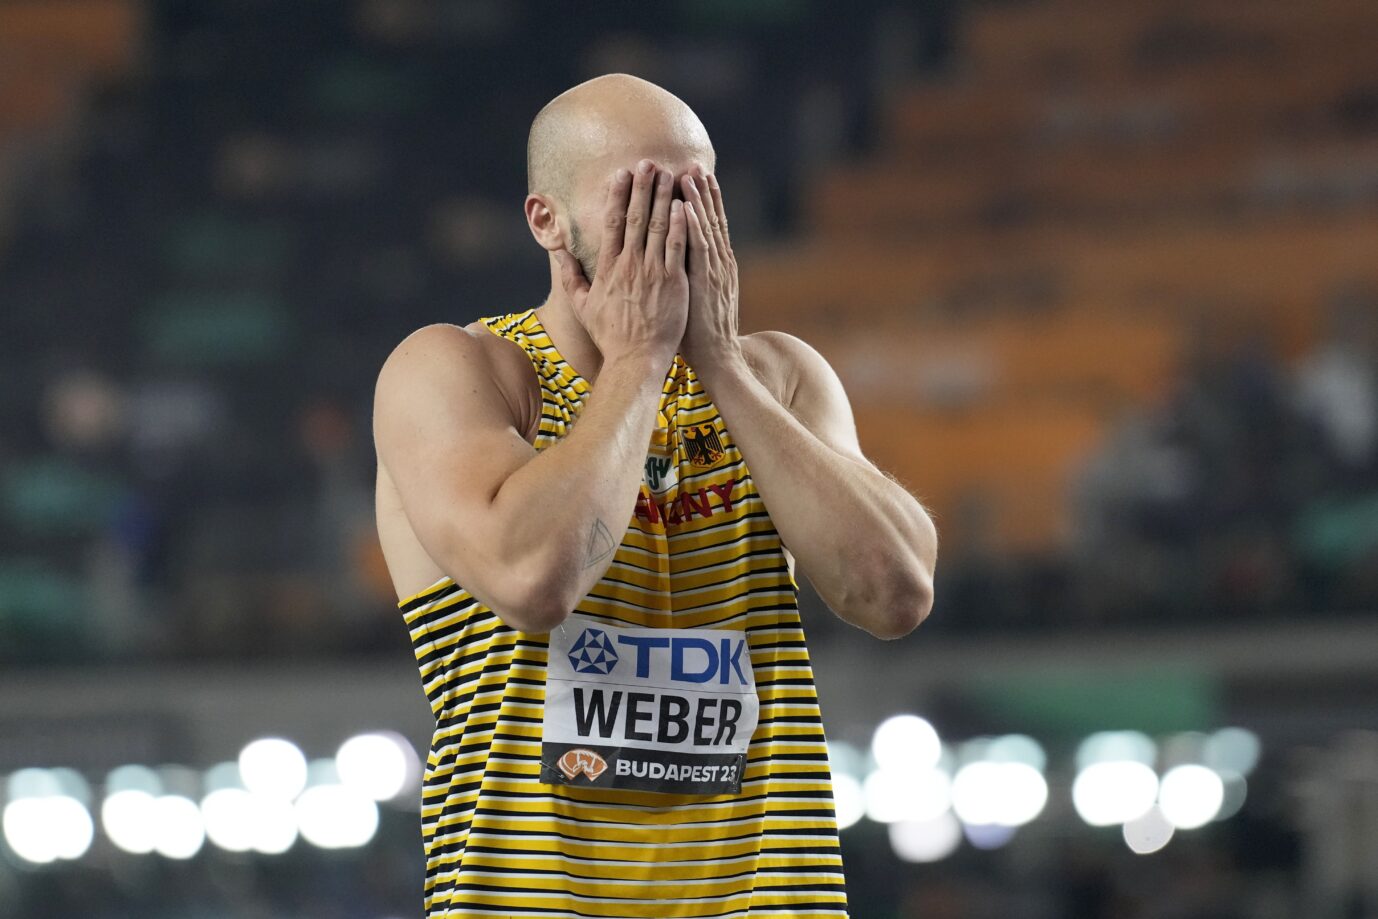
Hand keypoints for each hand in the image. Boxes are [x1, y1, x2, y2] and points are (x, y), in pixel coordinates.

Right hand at [554, 159, 687, 367]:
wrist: (635, 359)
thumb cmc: (610, 335)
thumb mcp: (582, 305)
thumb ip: (570, 275)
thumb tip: (557, 251)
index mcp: (608, 268)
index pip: (613, 223)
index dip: (618, 196)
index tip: (622, 174)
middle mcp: (629, 265)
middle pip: (635, 217)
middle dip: (642, 187)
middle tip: (648, 162)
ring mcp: (652, 273)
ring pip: (658, 227)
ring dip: (664, 198)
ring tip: (670, 175)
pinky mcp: (673, 283)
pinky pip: (677, 247)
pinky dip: (680, 225)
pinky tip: (684, 205)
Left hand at [680, 166, 742, 370]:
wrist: (716, 357)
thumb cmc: (698, 333)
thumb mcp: (695, 299)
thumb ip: (688, 277)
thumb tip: (675, 262)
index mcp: (715, 266)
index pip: (709, 226)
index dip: (702, 201)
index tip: (693, 177)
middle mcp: (718, 263)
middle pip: (710, 220)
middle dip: (702, 192)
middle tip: (693, 164)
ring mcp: (714, 271)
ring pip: (705, 228)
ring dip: (697, 200)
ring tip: (688, 174)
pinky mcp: (705, 282)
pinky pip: (698, 249)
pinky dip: (692, 226)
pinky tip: (684, 206)